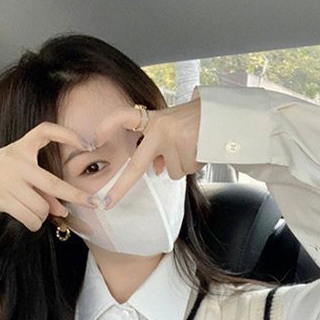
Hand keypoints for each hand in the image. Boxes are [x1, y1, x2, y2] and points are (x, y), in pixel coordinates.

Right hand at [0, 122, 95, 231]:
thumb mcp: (19, 172)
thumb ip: (42, 189)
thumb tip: (62, 211)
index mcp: (21, 148)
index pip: (45, 132)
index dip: (66, 134)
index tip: (86, 143)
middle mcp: (16, 163)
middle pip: (52, 184)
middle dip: (76, 196)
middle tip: (94, 203)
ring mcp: (8, 181)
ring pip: (41, 208)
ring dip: (43, 216)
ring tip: (37, 215)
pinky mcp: (2, 199)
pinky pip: (29, 218)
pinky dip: (34, 224)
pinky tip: (31, 221)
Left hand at [91, 95, 204, 210]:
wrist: (224, 115)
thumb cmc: (195, 122)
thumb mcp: (172, 128)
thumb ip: (160, 148)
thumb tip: (158, 170)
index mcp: (153, 120)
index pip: (125, 117)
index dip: (109, 125)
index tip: (95, 138)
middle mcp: (160, 129)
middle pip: (137, 165)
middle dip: (120, 188)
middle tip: (105, 204)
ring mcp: (175, 140)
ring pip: (171, 172)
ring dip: (182, 164)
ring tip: (193, 147)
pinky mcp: (190, 149)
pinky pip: (186, 170)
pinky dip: (193, 164)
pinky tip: (200, 149)